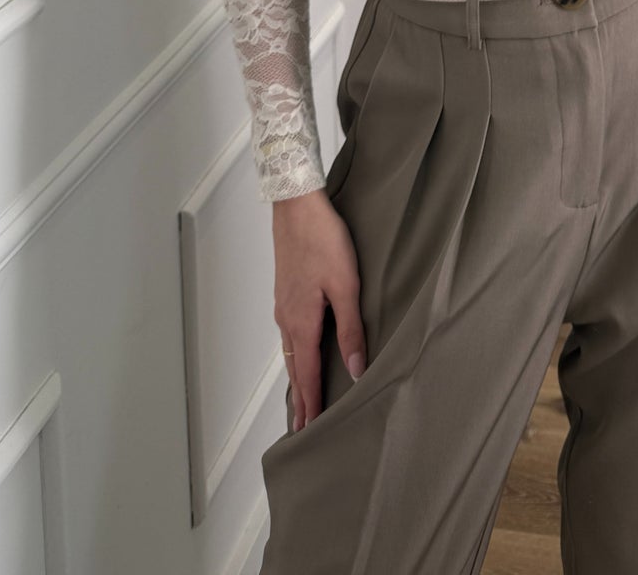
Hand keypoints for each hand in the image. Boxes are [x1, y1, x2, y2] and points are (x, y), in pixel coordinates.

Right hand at [272, 188, 367, 428]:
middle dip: (300, 398)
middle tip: (302, 427)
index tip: (310, 431)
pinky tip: (301, 351)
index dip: (312, 403)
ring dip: (296, 377)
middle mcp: (287, 319)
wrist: (297, 206)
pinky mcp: (285, 291)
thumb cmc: (323, 240)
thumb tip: (355, 370)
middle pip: (295, 368)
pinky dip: (294, 354)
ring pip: (290, 352)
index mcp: (302, 322)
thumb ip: (351, 329)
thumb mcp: (346, 285)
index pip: (308, 374)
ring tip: (302, 398)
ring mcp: (283, 305)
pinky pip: (288, 334)